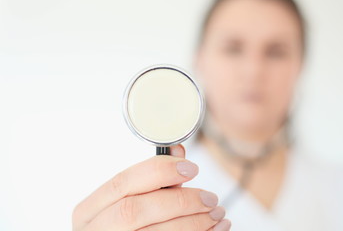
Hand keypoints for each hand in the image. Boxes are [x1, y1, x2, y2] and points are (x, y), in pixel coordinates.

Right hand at [72, 144, 230, 230]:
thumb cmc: (122, 226)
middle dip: (179, 201)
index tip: (191, 167)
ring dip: (192, 223)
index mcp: (90, 209)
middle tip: (210, 198)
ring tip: (217, 214)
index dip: (159, 172)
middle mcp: (94, 229)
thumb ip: (154, 180)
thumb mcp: (130, 201)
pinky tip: (212, 230)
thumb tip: (179, 153)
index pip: (122, 181)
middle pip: (135, 210)